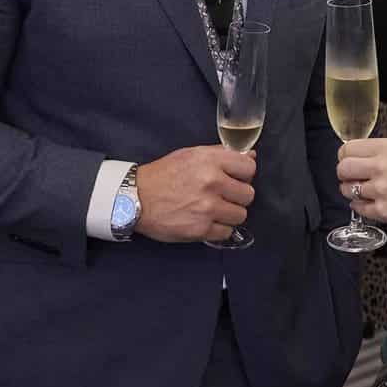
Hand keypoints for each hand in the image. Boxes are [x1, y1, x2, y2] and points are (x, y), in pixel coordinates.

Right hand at [136, 146, 255, 243]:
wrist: (135, 198)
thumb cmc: (163, 175)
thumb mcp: (191, 154)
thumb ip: (221, 154)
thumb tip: (250, 156)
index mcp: (210, 161)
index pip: (250, 168)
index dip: (244, 174)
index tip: (235, 178)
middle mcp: (212, 183)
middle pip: (248, 194)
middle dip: (238, 196)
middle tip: (223, 196)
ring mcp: (207, 208)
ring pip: (241, 215)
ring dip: (230, 214)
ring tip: (214, 210)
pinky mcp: (201, 229)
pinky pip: (226, 232)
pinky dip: (218, 229)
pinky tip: (206, 221)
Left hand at [336, 138, 386, 232]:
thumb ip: (380, 152)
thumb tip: (358, 155)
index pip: (347, 149)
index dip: (345, 157)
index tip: (348, 161)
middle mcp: (381, 167)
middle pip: (343, 168)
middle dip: (344, 174)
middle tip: (352, 177)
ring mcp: (381, 190)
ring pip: (347, 190)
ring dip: (352, 191)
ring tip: (366, 191)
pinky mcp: (383, 211)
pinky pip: (358, 208)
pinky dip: (362, 206)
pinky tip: (373, 202)